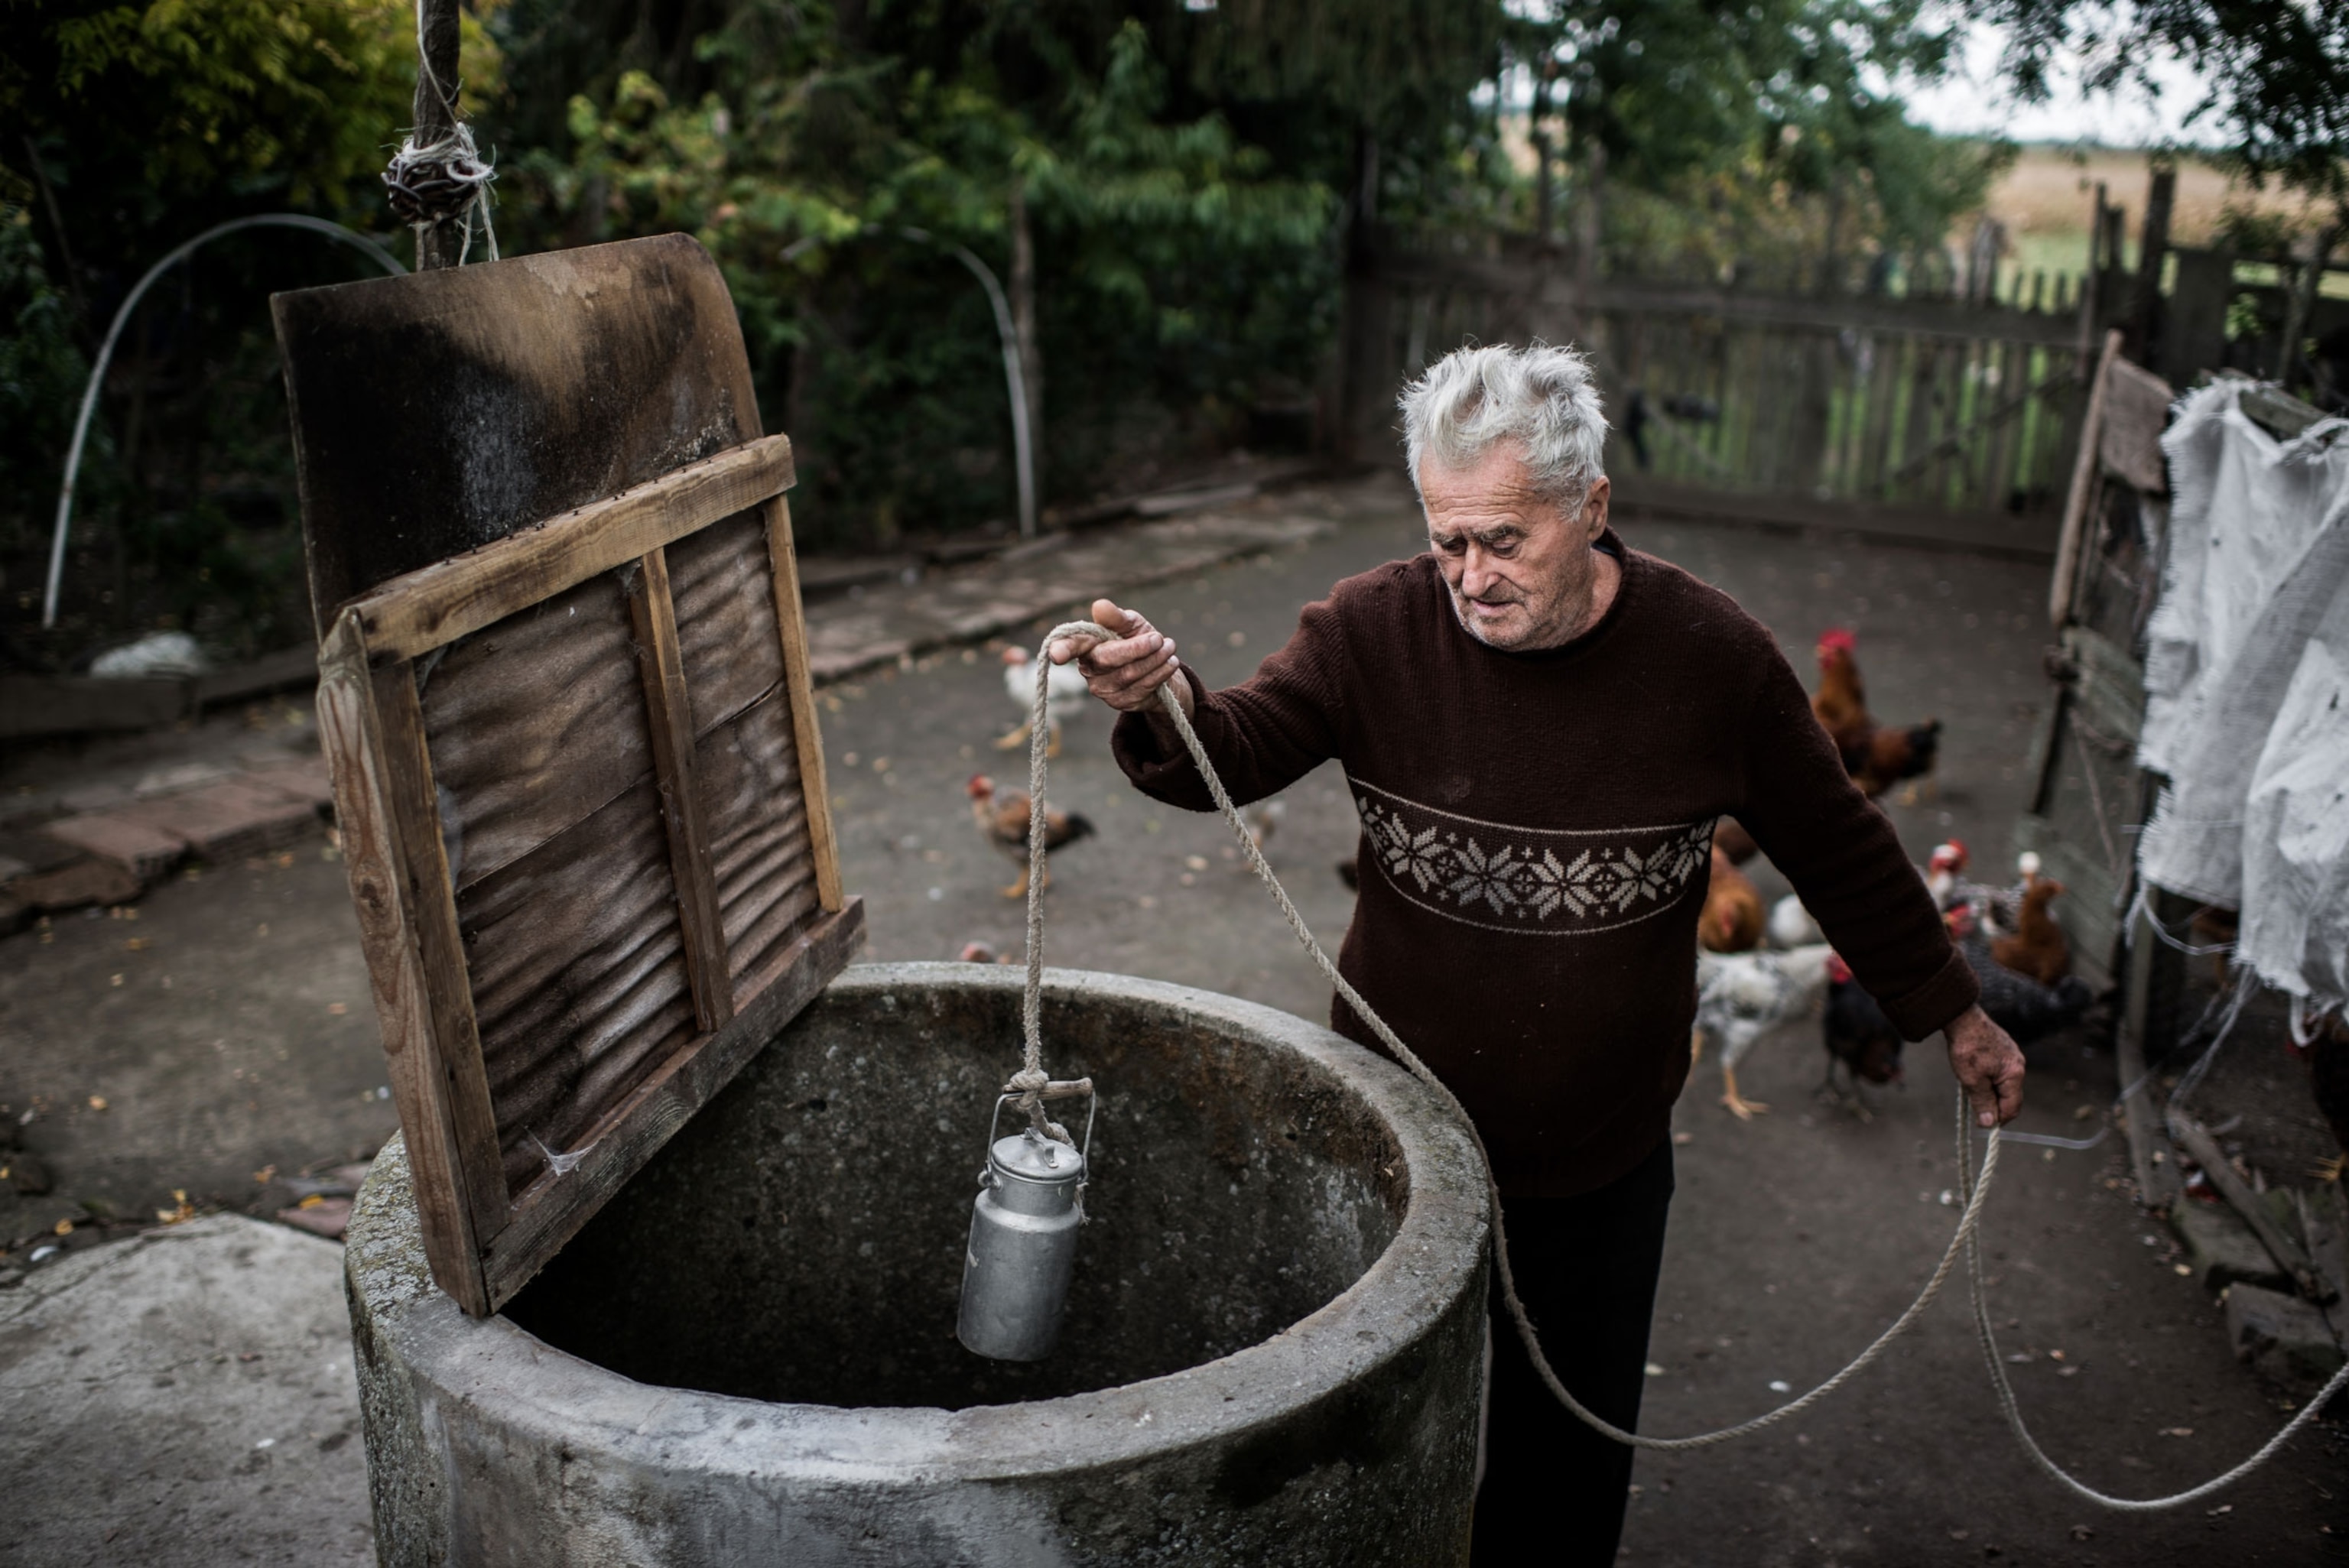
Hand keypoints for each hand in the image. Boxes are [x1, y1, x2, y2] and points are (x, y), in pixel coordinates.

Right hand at [1048, 598, 1190, 716]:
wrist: (1159, 668)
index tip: (1057, 655)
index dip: (1063, 649)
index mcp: (1086, 645)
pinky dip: (1160, 673)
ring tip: (1170, 646)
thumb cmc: (1138, 640)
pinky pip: (1141, 687)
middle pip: (1108, 658)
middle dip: (1137, 648)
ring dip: (1155, 659)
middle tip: (1159, 638)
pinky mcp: (1118, 702)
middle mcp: (1088, 669)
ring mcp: (1102, 689)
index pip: (1072, 645)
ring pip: (1129, 673)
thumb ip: (1116, 617)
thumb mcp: (1131, 624)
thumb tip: (1099, 605)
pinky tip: (1170, 663)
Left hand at [1944, 1005, 2024, 1127]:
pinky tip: (1974, 1073)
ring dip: (1989, 1090)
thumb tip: (1989, 1123)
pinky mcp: (2003, 1049)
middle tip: (1974, 1104)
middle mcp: (2018, 1064)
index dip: (1998, 1119)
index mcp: (2015, 1074)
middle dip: (1993, 1104)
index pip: (2012, 1107)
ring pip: (2003, 1083)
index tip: (1982, 1123)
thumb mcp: (1972, 1080)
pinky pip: (1999, 1071)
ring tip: (1971, 1086)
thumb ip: (1983, 1102)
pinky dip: (1988, 1078)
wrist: (1961, 1017)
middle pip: (2010, 1096)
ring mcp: (2012, 1055)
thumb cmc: (1967, 1048)